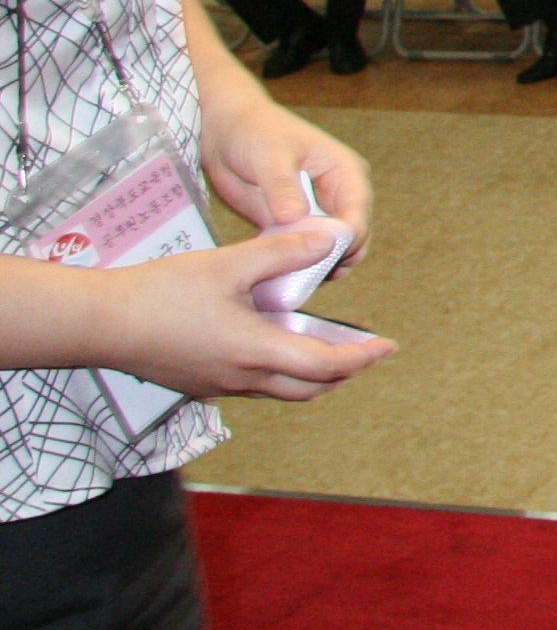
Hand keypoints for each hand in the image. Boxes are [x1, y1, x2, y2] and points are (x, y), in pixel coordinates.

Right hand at [91, 228, 394, 402]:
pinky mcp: (196, 383)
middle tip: (364, 352)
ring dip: (310, 373)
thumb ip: (283, 252)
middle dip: (343, 372)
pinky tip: (270, 342)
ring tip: (325, 346)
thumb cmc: (160, 293)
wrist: (98, 323)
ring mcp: (217, 386)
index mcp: (257, 352)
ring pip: (279, 389)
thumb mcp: (229, 264)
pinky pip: (250, 385)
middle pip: (309, 388)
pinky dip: (275, 370)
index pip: (328, 366)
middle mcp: (242, 379)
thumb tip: (330, 240)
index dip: (362, 357)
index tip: (387, 346)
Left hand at [197, 88, 373, 270]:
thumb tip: (295, 218)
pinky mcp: (294, 224)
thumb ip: (282, 187)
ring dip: (318, 265)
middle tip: (312, 278)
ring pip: (331, 246)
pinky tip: (282, 275)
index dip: (350, 237)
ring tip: (296, 281)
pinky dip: (297, 264)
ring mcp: (317, 210)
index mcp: (344, 171)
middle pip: (352, 234)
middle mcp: (338, 193)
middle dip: (337, 257)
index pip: (358, 211)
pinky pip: (303, 249)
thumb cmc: (254, 131)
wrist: (225, 130)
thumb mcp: (269, 156)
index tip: (330, 259)